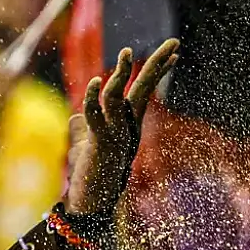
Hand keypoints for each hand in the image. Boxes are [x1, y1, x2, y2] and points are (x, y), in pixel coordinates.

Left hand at [64, 38, 178, 215]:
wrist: (91, 206)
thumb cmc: (90, 178)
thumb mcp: (86, 148)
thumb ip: (82, 130)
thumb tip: (75, 117)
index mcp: (127, 126)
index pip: (144, 92)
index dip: (158, 72)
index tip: (174, 54)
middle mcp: (126, 128)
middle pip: (143, 89)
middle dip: (157, 64)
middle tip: (174, 43)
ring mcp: (115, 135)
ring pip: (120, 97)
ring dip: (123, 74)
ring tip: (126, 52)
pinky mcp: (100, 144)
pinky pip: (97, 117)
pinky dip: (94, 99)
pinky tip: (95, 82)